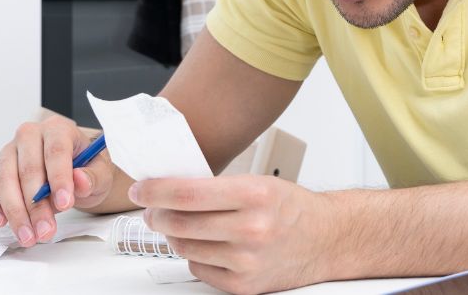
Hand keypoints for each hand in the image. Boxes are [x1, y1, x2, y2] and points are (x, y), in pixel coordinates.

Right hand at [0, 116, 113, 246]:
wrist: (75, 174)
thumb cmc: (86, 170)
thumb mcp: (101, 173)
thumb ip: (93, 177)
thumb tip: (79, 181)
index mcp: (58, 129)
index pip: (56, 151)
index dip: (59, 178)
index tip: (65, 203)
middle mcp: (29, 135)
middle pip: (28, 169)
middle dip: (36, 205)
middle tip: (45, 231)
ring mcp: (7, 152)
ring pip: (4, 179)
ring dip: (14, 212)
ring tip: (28, 235)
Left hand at [135, 175, 337, 294]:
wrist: (326, 239)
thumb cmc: (292, 209)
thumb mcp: (259, 182)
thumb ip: (216, 186)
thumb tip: (168, 188)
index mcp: (254, 194)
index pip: (186, 193)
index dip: (155, 191)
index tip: (141, 188)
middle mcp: (251, 229)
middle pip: (179, 223)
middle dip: (156, 214)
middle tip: (151, 208)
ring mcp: (246, 260)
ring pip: (184, 247)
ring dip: (174, 235)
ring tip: (180, 225)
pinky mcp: (243, 285)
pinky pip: (198, 268)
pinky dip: (195, 255)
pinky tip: (207, 244)